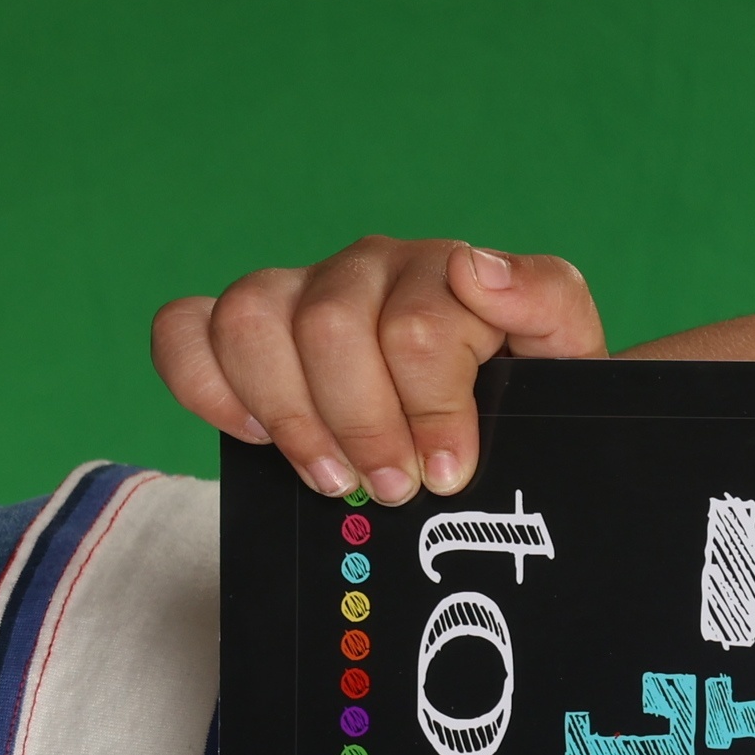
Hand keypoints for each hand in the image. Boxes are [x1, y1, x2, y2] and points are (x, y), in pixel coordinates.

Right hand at [151, 236, 604, 504]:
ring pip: (253, 322)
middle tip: (394, 486)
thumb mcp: (567, 360)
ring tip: (335, 477)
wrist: (504, 422)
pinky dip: (206, 385)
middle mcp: (374, 268)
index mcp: (452, 272)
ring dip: (292, 416)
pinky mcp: (253, 324)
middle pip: (331, 328)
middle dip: (363, 425)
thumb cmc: (527, 398)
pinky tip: (257, 435)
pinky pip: (187, 329)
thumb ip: (547, 301)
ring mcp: (306, 290)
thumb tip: (473, 267)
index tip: (446, 472)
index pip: (418, 327)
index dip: (430, 411)